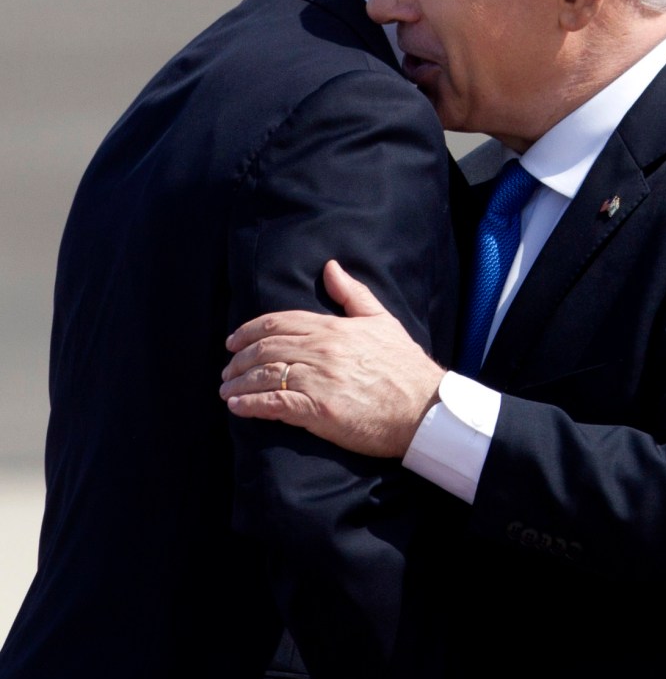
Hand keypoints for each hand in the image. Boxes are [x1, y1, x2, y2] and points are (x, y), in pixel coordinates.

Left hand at [220, 260, 444, 456]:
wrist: (424, 408)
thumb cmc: (405, 367)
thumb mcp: (382, 321)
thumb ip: (353, 294)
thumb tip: (331, 268)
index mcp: (332, 328)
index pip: (278, 323)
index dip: (249, 332)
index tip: (232, 342)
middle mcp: (320, 350)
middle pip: (265, 349)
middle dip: (238, 360)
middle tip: (227, 370)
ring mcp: (317, 380)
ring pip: (264, 375)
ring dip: (238, 383)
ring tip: (226, 391)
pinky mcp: (318, 410)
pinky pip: (273, 404)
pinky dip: (250, 405)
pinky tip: (238, 408)